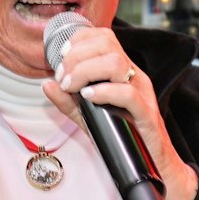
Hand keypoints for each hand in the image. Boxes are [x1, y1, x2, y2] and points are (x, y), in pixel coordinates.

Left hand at [43, 26, 198, 199]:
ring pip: (115, 63)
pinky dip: (104, 91)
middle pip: (106, 44)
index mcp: (121, 70)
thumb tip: (47, 84)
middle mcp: (133, 75)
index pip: (103, 37)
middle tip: (64, 78)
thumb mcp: (87, 115)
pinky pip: (128, 93)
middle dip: (76, 57)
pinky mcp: (146, 112)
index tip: (60, 59)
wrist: (151, 162)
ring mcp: (141, 91)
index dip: (78, 41)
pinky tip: (89, 97)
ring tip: (72, 87)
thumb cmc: (121, 135)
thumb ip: (67, 101)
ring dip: (86, 71)